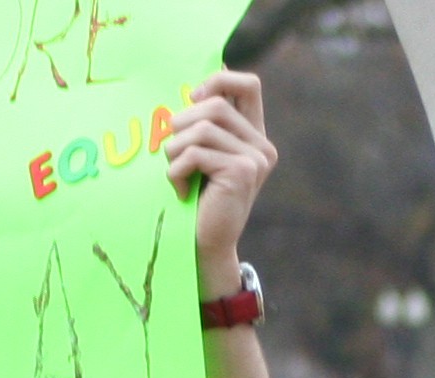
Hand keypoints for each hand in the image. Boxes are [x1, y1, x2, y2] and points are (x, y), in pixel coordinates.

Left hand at [161, 71, 274, 293]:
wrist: (205, 245)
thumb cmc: (196, 197)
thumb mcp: (201, 152)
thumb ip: (204, 121)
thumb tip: (204, 75)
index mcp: (254, 136)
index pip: (249, 84)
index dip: (218, 80)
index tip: (193, 98)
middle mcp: (261, 146)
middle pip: (215, 104)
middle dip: (182, 124)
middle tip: (173, 151)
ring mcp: (255, 160)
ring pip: (201, 128)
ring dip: (174, 149)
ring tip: (174, 173)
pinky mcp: (241, 173)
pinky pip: (195, 154)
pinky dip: (175, 170)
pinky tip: (179, 190)